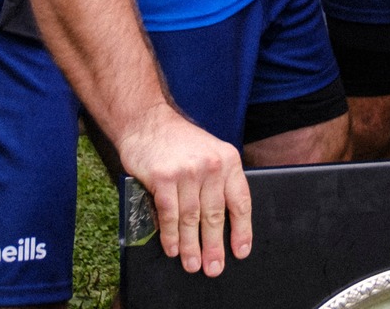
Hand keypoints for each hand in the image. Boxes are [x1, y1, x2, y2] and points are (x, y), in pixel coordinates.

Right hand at [114, 105, 251, 275]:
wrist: (148, 122)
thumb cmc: (180, 142)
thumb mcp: (210, 152)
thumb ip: (218, 181)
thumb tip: (223, 222)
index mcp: (228, 159)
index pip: (240, 200)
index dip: (242, 229)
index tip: (241, 251)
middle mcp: (211, 165)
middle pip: (215, 214)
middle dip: (214, 245)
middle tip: (213, 267)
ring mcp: (187, 171)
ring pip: (192, 218)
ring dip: (191, 246)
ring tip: (192, 264)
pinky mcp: (163, 178)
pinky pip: (169, 214)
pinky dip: (171, 235)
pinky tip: (172, 248)